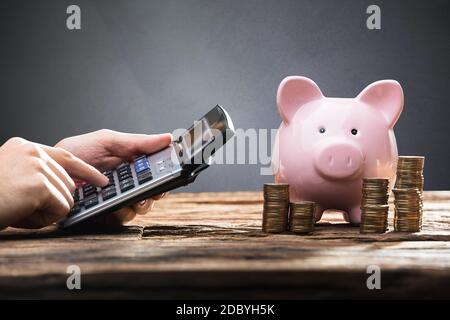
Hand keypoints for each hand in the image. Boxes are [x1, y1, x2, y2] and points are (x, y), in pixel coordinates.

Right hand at [0, 138, 106, 228]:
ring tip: (17, 209)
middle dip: (52, 203)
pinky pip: (61, 210)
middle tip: (22, 208)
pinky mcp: (39, 184)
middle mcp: (32, 152)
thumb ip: (36, 176)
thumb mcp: (11, 178)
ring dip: (46, 213)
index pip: (65, 156)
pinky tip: (20, 215)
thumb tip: (66, 189)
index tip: (101, 180)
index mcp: (24, 148)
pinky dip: (43, 220)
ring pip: (66, 198)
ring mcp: (36, 165)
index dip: (85, 170)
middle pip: (68, 184)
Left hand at [55, 129, 171, 223]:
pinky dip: (122, 214)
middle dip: (155, 192)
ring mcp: (118, 198)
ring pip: (141, 206)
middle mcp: (128, 181)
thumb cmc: (77, 152)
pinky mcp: (106, 213)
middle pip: (153, 191)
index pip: (157, 170)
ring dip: (139, 204)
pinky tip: (114, 208)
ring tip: (130, 199)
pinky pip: (122, 218)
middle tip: (152, 190)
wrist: (50, 170)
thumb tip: (167, 138)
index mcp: (132, 163)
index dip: (166, 173)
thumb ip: (138, 142)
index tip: (169, 174)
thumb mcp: (109, 141)